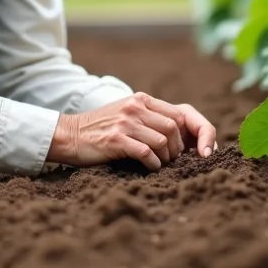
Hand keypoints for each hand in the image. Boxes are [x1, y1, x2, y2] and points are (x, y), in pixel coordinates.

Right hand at [46, 92, 217, 171]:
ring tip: (159, 164)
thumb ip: (150, 118)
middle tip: (170, 159)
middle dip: (178, 148)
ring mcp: (126, 123)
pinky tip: (149, 167)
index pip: (180, 113)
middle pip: (174, 128)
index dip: (193, 134)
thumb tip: (181, 133)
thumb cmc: (101, 129)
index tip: (197, 150)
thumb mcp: (127, 114)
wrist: (70, 135)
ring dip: (166, 158)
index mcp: (141, 100)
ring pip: (163, 141)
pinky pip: (146, 154)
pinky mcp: (116, 140)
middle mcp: (135, 107)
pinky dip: (153, 164)